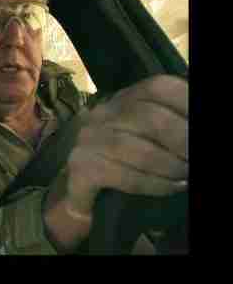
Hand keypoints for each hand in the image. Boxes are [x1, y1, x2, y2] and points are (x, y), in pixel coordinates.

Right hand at [45, 75, 187, 247]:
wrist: (79, 196)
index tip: (202, 124)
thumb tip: (191, 130)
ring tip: (188, 176)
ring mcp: (88, 140)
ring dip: (171, 165)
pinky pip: (123, 176)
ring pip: (136, 148)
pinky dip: (154, 184)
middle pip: (149, 117)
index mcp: (124, 100)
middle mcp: (102, 114)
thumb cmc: (125, 164)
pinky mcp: (81, 168)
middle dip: (182, 139)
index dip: (186, 102)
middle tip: (197, 157)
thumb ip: (170, 126)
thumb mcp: (147, 136)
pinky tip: (173, 188)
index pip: (158, 87)